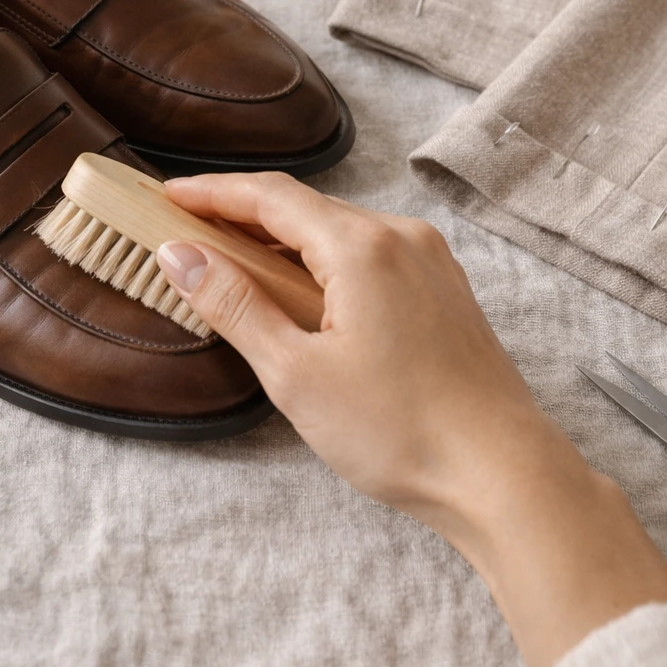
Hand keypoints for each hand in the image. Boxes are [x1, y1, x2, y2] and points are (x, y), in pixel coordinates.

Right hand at [157, 171, 542, 527]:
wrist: (501, 473)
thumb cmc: (401, 432)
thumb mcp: (296, 374)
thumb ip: (234, 305)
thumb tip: (180, 255)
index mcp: (363, 247)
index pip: (271, 197)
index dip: (212, 193)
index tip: (166, 195)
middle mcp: (403, 237)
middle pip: (307, 209)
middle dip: (244, 217)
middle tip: (188, 232)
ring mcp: (431, 262)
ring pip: (340, 233)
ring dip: (285, 243)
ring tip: (234, 265)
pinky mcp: (444, 291)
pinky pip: (372, 257)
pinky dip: (326, 264)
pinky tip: (304, 295)